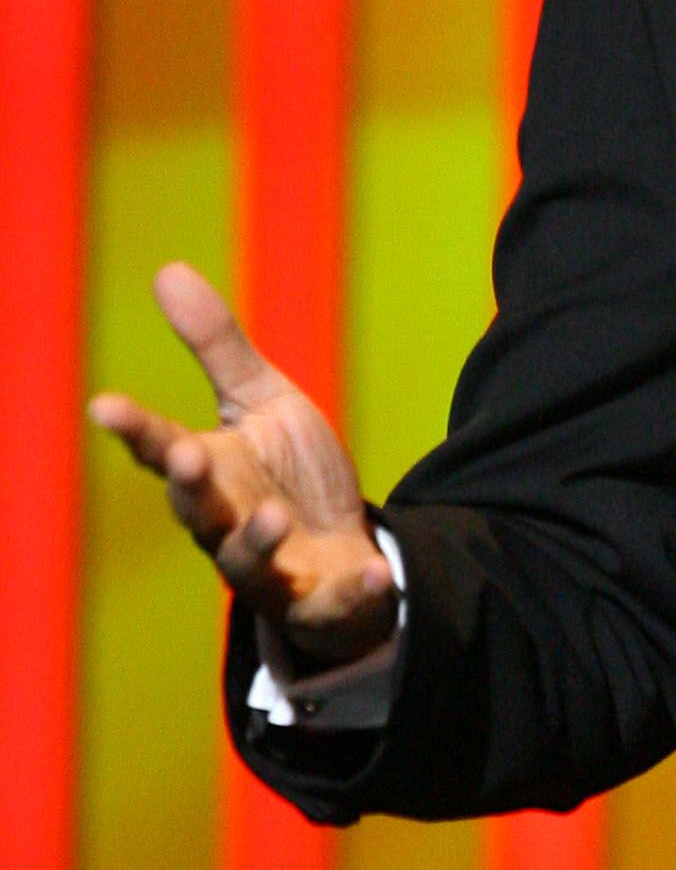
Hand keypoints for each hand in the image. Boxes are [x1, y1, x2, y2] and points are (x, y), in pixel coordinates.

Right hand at [89, 264, 397, 671]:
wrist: (342, 548)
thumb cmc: (291, 473)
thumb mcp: (265, 401)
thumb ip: (219, 347)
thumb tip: (168, 269)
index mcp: (210, 470)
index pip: (161, 447)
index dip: (134, 428)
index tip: (105, 405)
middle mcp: (224, 523)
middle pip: (195, 508)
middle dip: (189, 484)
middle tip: (187, 454)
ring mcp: (267, 567)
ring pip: (247, 561)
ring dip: (256, 538)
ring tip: (272, 513)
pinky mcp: (316, 600)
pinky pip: (335, 600)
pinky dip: (355, 589)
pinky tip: (377, 573)